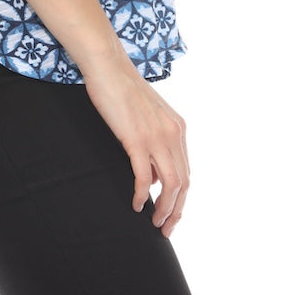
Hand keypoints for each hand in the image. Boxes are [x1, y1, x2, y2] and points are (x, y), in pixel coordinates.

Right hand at [81, 40, 189, 237]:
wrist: (108, 66)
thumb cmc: (122, 89)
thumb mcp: (149, 116)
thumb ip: (156, 142)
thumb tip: (154, 175)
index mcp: (178, 128)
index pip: (186, 172)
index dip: (181, 199)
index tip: (172, 215)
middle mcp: (173, 134)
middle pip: (183, 183)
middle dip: (177, 211)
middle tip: (165, 229)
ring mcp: (156, 136)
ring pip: (170, 185)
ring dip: (164, 209)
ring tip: (155, 222)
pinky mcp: (136, 139)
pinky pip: (144, 177)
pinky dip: (142, 195)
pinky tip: (136, 204)